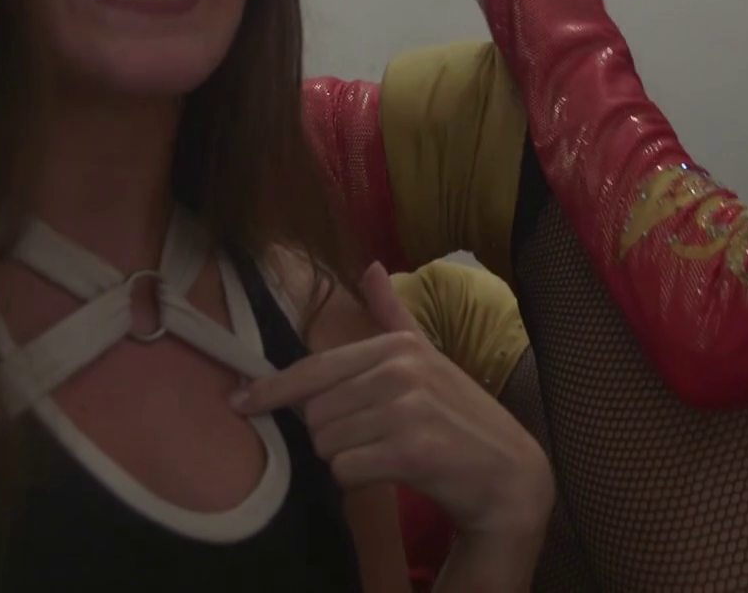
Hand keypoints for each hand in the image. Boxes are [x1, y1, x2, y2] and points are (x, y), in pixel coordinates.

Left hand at [234, 264, 553, 537]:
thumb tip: (372, 266)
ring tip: (383, 454)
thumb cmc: (460, 416)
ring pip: (326, 444)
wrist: (508, 474)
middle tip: (369, 440)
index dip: (271, 389)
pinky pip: (345, 470)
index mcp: (397, 346)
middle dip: (330, 435)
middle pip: (315, 413)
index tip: (238, 400)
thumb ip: (394, 315)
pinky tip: (389, 473)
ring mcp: (407, 408)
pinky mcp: (412, 450)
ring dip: (344, 458)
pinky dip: (358, 480)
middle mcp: (400, 370)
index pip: (315, 368)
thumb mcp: (428, 357)